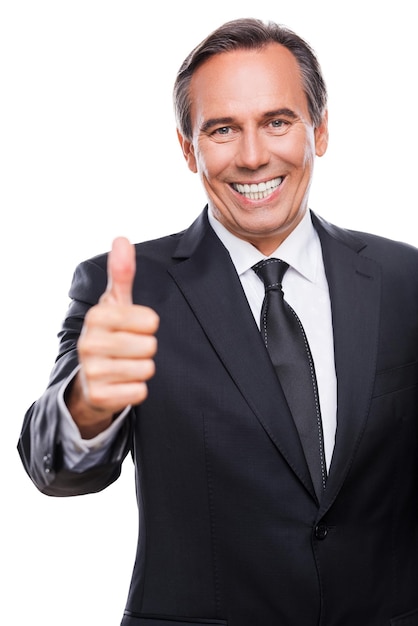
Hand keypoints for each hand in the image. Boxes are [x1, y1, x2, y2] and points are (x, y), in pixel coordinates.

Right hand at [67, 237, 158, 436]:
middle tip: (129, 349)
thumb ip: (122, 273)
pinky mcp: (99, 396)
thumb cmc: (110, 333)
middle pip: (149, 346)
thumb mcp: (116, 303)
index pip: (150, 321)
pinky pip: (139, 392)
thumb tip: (121, 238)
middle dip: (146, 349)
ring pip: (146, 369)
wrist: (90, 379)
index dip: (150, 325)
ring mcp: (91, 371)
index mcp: (97, 316)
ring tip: (126, 365)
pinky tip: (122, 383)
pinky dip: (136, 389)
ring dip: (143, 369)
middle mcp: (89, 342)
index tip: (136, 327)